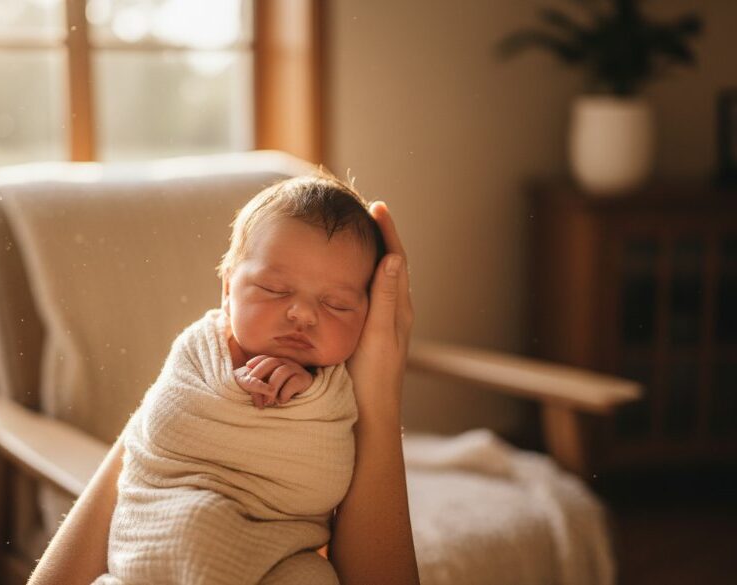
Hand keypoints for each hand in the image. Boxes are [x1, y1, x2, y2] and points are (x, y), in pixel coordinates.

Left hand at [233, 355, 313, 408]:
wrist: (306, 402)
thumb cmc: (282, 393)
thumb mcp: (269, 386)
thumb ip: (258, 383)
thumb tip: (248, 381)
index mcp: (277, 362)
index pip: (265, 358)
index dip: (256, 361)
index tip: (247, 367)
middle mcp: (286, 362)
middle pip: (271, 362)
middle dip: (260, 376)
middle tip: (255, 391)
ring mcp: (297, 369)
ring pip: (281, 372)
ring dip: (272, 387)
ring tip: (268, 402)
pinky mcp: (305, 379)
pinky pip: (294, 382)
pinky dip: (285, 392)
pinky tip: (281, 401)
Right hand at [346, 201, 413, 425]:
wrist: (370, 414)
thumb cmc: (372, 377)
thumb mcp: (377, 333)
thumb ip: (383, 297)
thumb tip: (392, 257)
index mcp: (398, 308)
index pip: (395, 259)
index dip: (387, 232)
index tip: (377, 207)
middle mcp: (394, 312)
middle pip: (389, 265)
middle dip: (379, 237)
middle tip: (364, 213)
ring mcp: (383, 323)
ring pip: (378, 280)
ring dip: (370, 255)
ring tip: (355, 236)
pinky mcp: (370, 334)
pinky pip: (368, 296)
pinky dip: (360, 277)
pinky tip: (344, 278)